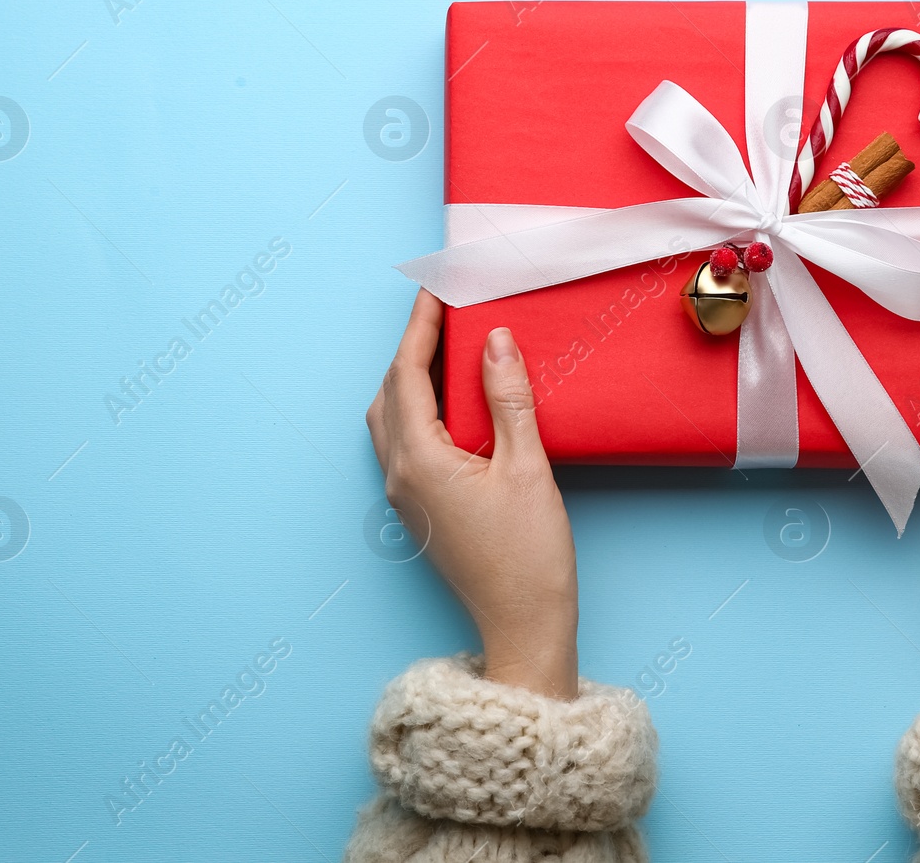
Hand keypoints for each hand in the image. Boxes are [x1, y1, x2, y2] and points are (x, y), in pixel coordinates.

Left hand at [366, 290, 578, 699]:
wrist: (523, 628)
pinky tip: (453, 400)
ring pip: (392, 418)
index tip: (436, 289)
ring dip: (412, 377)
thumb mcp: (527, 468)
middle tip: (444, 310)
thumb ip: (508, 399)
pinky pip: (405, 441)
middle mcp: (399, 475)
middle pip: (390, 392)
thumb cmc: (528, 557)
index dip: (420, 327)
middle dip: (413, 346)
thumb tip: (493, 341)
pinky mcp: (419, 508)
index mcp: (419, 461)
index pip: (408, 374)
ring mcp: (404, 495)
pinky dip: (420, 407)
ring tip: (448, 346)